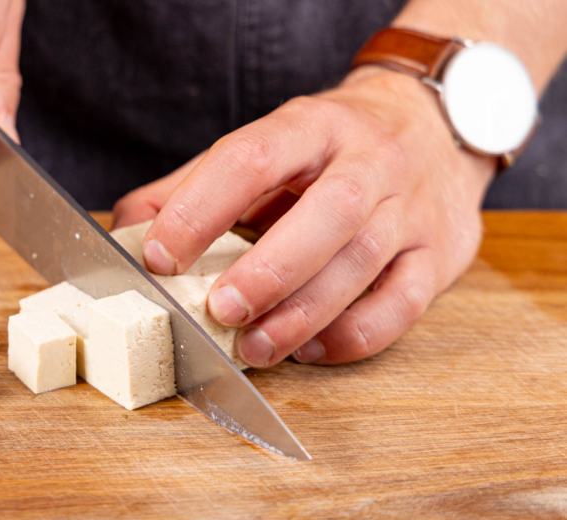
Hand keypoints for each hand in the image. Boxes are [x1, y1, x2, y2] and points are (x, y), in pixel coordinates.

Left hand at [113, 67, 495, 366]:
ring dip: (303, 314)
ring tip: (254, 347)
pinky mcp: (438, 254)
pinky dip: (353, 337)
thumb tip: (129, 226)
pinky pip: (403, 305)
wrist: (434, 124)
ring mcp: (410, 208)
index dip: (202, 207)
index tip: (158, 253)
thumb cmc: (332, 147)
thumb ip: (198, 184)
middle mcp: (369, 162)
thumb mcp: (268, 145)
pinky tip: (310, 349)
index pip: (253, 158)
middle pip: (329, 213)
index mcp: (311, 127)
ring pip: (363, 263)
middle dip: (269, 269)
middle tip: (219, 310)